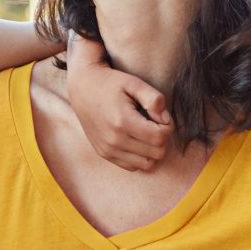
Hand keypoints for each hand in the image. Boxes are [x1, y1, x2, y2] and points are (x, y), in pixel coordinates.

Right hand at [65, 32, 172, 171]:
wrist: (83, 87)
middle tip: (154, 122)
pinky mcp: (104, 154)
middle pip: (156, 153)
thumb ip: (154, 98)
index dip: (167, 126)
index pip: (160, 137)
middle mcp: (114, 140)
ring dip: (152, 149)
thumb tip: (164, 118)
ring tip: (145, 132)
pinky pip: (132, 166)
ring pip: (147, 164)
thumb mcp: (134, 83)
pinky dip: (139, 156)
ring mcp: (108, 150)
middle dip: (161, 138)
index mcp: (123, 122)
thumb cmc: (111, 83)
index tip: (160, 115)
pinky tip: (136, 139)